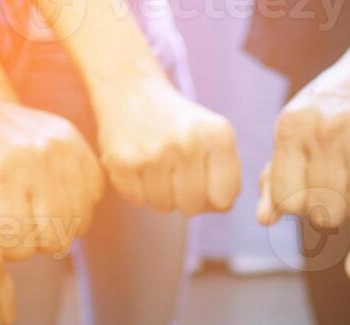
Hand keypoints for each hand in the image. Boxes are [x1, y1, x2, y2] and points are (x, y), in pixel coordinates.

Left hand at [0, 43, 103, 261]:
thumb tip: (4, 261)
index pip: (22, 249)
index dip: (4, 245)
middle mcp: (35, 165)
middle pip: (56, 239)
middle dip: (33, 238)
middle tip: (12, 217)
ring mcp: (60, 151)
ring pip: (79, 222)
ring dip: (56, 222)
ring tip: (31, 204)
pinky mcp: (75, 143)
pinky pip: (93, 194)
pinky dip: (75, 201)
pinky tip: (50, 191)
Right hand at [95, 76, 239, 215]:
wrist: (132, 91)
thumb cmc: (180, 125)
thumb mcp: (214, 137)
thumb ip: (226, 176)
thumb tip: (221, 208)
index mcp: (217, 136)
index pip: (224, 200)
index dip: (213, 196)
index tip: (204, 179)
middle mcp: (187, 143)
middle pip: (192, 208)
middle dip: (186, 199)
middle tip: (176, 173)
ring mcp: (153, 154)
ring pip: (164, 207)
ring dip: (161, 195)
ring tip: (157, 167)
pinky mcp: (123, 162)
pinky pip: (137, 201)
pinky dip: (138, 190)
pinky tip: (139, 166)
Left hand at [258, 36, 349, 228]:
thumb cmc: (336, 101)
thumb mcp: (297, 127)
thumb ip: (277, 175)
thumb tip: (263, 220)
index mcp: (293, 126)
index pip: (288, 201)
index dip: (300, 205)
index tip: (312, 188)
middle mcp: (328, 129)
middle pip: (325, 212)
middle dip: (333, 207)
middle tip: (341, 183)